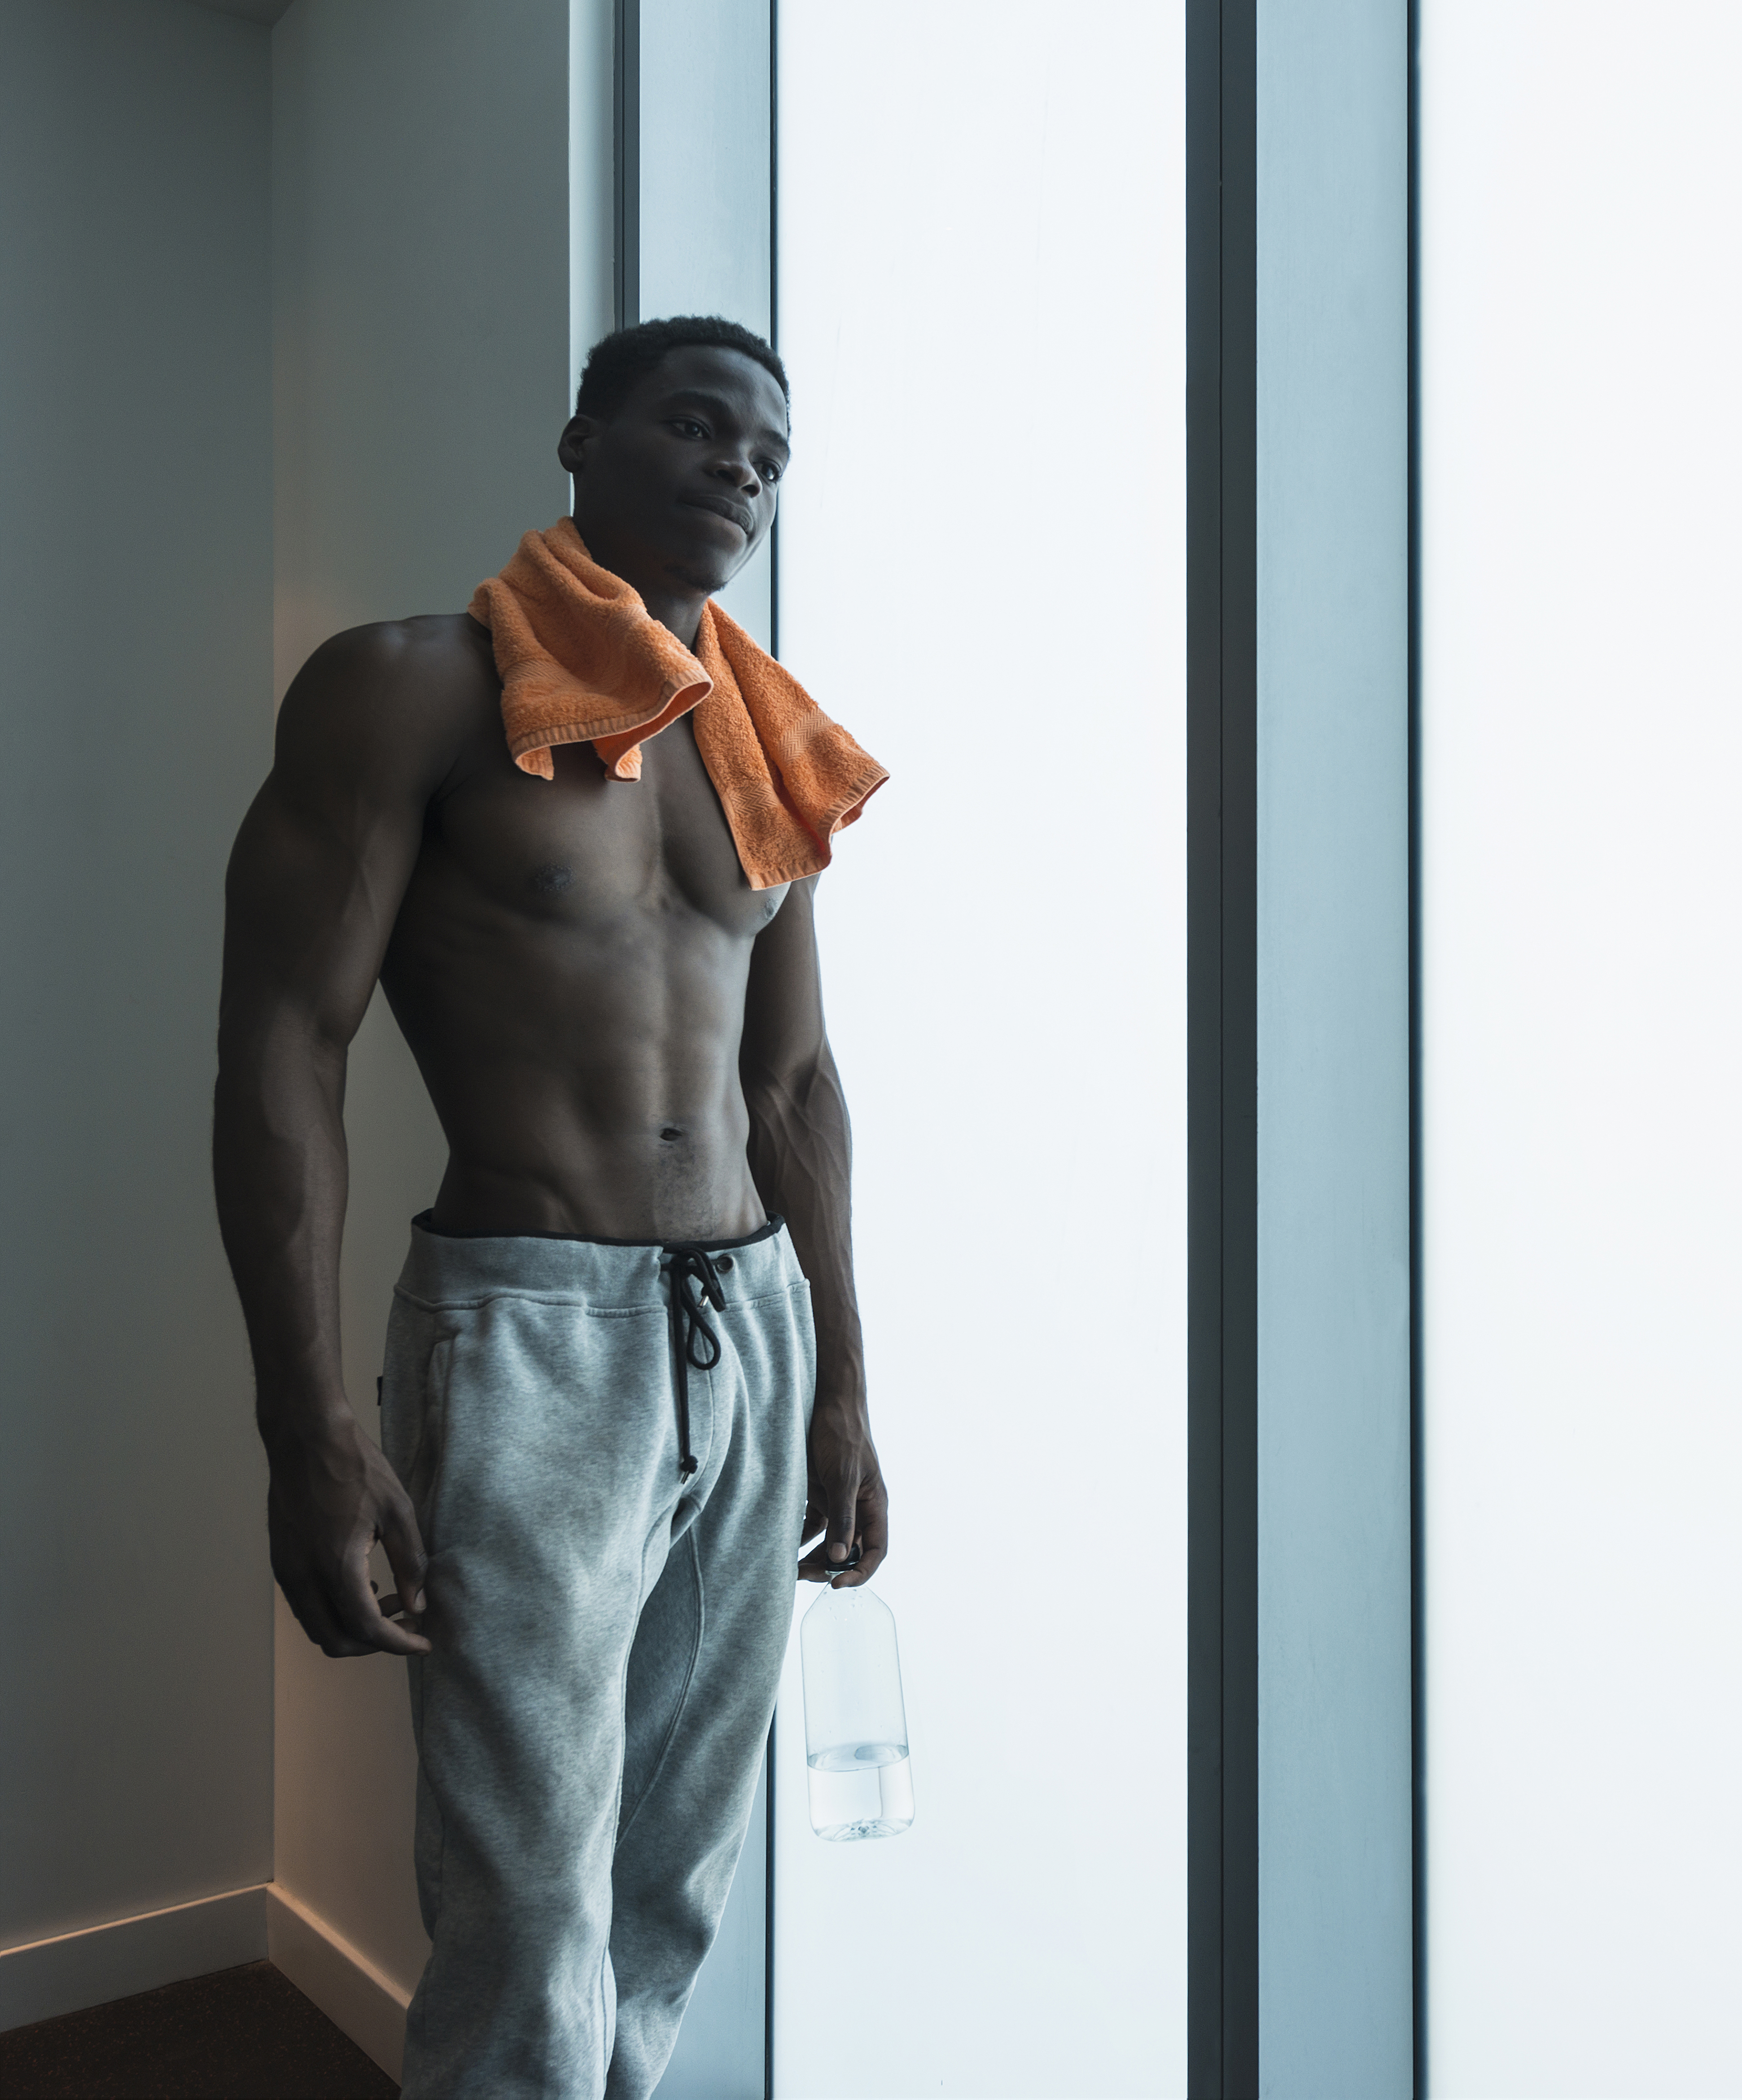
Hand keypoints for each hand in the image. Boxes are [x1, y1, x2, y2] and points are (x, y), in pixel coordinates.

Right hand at [266, 1410, 430, 1656]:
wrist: (306, 1436)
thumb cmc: (355, 1466)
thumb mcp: (398, 1510)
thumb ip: (410, 1563)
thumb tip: (417, 1605)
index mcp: (337, 1565)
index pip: (367, 1629)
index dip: (398, 1643)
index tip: (422, 1642)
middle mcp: (305, 1576)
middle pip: (336, 1641)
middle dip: (374, 1644)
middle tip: (406, 1624)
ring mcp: (287, 1570)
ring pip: (317, 1626)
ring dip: (352, 1628)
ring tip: (388, 1601)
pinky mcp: (281, 1560)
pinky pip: (306, 1605)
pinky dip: (333, 1610)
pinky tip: (361, 1585)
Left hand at [798, 1392, 887, 1586]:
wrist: (827, 1401)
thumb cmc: (843, 1434)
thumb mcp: (843, 1477)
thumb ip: (843, 1517)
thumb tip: (842, 1559)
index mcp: (874, 1505)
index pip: (875, 1550)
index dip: (860, 1572)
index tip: (837, 1585)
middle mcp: (859, 1507)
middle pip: (850, 1550)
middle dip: (830, 1567)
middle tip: (804, 1575)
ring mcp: (839, 1501)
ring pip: (830, 1541)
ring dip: (814, 1556)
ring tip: (791, 1567)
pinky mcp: (820, 1493)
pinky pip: (813, 1524)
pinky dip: (801, 1537)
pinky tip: (786, 1544)